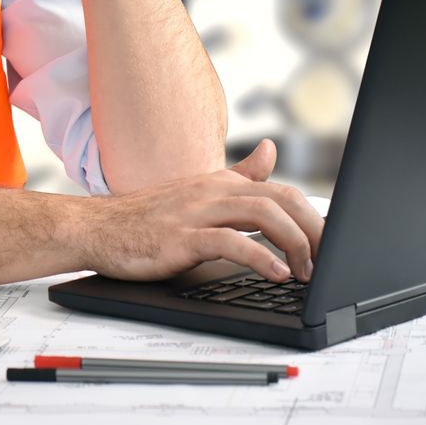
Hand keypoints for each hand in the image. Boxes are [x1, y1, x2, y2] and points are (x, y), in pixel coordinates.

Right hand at [71, 140, 322, 282]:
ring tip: (307, 271)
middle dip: (314, 230)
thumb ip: (239, 175)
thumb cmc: (146, 217)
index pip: (281, 191)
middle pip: (281, 199)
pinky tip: (275, 274)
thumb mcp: (199, 191)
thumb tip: (271, 150)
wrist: (95, 228)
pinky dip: (259, 258)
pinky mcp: (181, 237)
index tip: (329, 245)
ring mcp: (197, 213)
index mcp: (221, 183)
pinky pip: (230, 242)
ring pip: (262, 215)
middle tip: (330, 260)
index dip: (313, 217)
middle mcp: (213, 192)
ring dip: (294, 244)